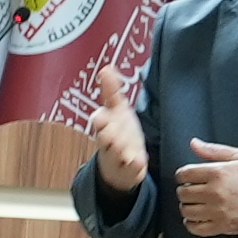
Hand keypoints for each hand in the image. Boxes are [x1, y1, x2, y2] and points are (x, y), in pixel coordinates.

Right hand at [88, 62, 147, 195]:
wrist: (120, 165)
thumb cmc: (118, 131)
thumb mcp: (117, 109)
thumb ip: (111, 90)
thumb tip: (105, 67)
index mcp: (104, 126)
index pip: (99, 121)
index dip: (100, 121)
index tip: (100, 118)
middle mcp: (107, 142)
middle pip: (105, 138)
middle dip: (108, 136)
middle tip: (111, 134)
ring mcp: (117, 157)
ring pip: (116, 153)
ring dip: (119, 150)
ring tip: (123, 150)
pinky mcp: (128, 170)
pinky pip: (131, 168)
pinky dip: (134, 165)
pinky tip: (138, 160)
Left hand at [175, 138, 237, 237]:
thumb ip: (214, 150)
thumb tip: (193, 143)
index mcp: (218, 173)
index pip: (184, 174)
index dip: (183, 174)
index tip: (188, 176)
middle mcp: (214, 193)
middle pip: (183, 193)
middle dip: (185, 189)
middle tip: (193, 189)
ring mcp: (217, 211)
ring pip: (186, 210)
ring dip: (187, 206)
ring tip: (196, 202)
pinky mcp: (222, 226)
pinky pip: (195, 228)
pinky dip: (191, 223)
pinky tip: (197, 217)